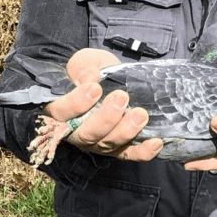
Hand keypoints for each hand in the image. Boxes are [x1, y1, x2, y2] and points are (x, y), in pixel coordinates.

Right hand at [35, 48, 161, 162]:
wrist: (105, 77)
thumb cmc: (90, 71)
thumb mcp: (84, 61)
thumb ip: (84, 68)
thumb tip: (90, 77)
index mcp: (61, 111)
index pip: (61, 113)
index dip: (76, 103)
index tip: (94, 88)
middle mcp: (77, 132)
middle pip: (87, 134)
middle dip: (106, 118)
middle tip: (121, 97)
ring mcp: (98, 142)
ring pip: (109, 144)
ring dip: (126, 131)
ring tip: (140, 114)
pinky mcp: (118, 147)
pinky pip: (129, 154)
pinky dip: (143, 152)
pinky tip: (156, 142)